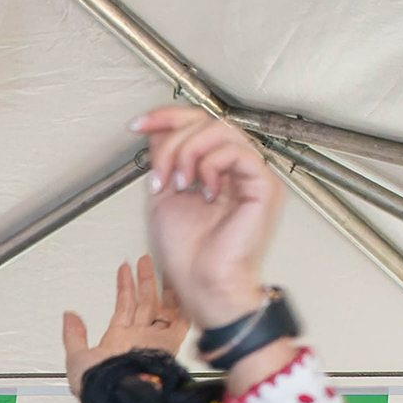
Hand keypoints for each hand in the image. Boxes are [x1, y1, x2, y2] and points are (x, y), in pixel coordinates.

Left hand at [60, 253, 185, 395]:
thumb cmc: (97, 382)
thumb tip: (69, 317)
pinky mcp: (170, 343)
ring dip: (159, 285)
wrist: (116, 392)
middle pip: (144, 304)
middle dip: (144, 281)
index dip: (124, 288)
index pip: (124, 309)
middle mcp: (138, 340)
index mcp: (118, 342)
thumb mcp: (76, 357)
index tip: (124, 269)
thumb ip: (74, 335)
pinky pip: (181, 317)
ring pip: (162, 306)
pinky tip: (179, 282)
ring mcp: (155, 340)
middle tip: (144, 260)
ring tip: (159, 265)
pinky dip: (182, 300)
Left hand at [131, 108, 281, 332]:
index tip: (138, 124)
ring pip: (222, 130)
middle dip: (173, 141)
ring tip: (178, 182)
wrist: (202, 284)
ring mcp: (252, 175)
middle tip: (159, 173)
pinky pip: (238, 152)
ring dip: (188, 151)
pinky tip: (203, 190)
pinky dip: (211, 165)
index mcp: (216, 168)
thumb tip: (157, 130)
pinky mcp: (264, 186)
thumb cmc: (189, 254)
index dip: (167, 117)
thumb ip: (164, 162)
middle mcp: (236, 168)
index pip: (198, 125)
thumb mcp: (163, 197)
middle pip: (208, 121)